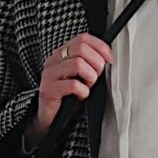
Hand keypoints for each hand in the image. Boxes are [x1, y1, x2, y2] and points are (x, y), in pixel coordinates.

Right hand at [24, 33, 114, 147]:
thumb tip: (108, 57)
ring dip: (90, 78)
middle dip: (96, 63)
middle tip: (95, 78)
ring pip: (78, 64)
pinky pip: (73, 85)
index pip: (83, 38)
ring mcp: (49, 75)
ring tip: (87, 87)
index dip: (100, 47)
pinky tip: (81, 96)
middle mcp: (53, 61)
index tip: (109, 59)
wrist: (51, 119)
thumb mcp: (82, 76)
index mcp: (61, 53)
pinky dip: (83, 92)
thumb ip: (90, 63)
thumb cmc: (69, 97)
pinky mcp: (48, 90)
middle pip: (81, 48)